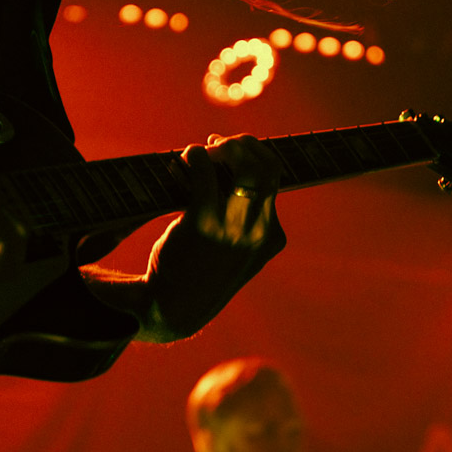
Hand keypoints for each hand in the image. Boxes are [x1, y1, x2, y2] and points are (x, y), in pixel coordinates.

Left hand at [141, 133, 286, 339]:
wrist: (174, 307)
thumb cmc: (202, 272)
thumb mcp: (238, 252)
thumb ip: (244, 218)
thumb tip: (230, 166)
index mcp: (272, 237)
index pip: (277, 179)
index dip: (256, 156)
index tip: (234, 150)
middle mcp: (259, 232)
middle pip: (267, 167)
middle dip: (244, 145)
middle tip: (218, 144)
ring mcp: (233, 228)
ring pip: (243, 166)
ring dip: (223, 148)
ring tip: (203, 151)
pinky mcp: (203, 223)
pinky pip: (205, 174)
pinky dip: (196, 157)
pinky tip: (186, 158)